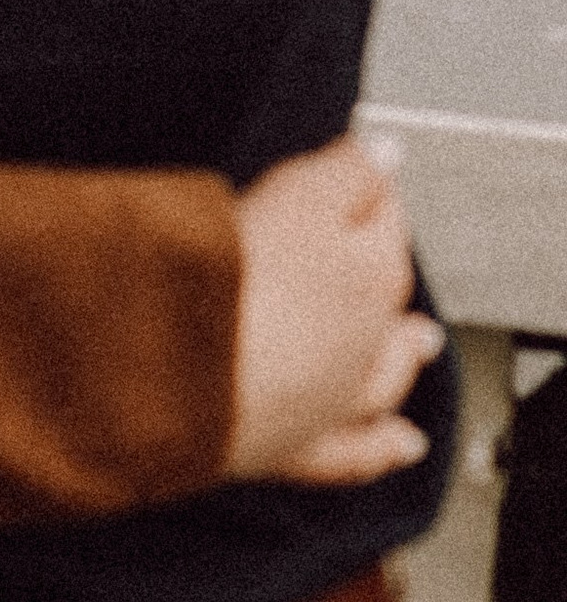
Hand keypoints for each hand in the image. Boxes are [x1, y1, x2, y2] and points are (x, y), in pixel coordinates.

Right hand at [227, 131, 439, 487]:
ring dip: (405, 354)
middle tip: (382, 236)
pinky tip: (403, 443)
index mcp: (369, 272)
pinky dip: (384, 446)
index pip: (382, 212)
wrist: (181, 371)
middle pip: (386, 291)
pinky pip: (358, 451)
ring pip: (386, 373)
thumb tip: (388, 150)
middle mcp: (365, 341)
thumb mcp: (293, 196)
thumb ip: (346, 171)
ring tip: (421, 343)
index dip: (368, 182)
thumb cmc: (234, 280)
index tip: (359, 165)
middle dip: (387, 262)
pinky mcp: (301, 447)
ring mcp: (336, 398)